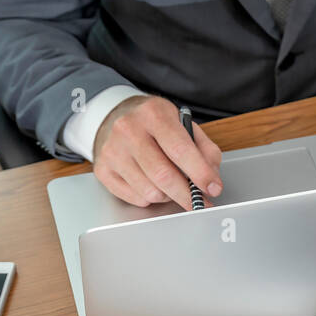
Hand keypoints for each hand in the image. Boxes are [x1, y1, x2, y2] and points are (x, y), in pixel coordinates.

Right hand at [92, 96, 223, 207]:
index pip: (180, 150)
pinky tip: (152, 184)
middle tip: (199, 202)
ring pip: (150, 191)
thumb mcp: (184, 126)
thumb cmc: (155, 124)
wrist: (116, 117)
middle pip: (163, 175)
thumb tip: (211, 179)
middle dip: (187, 195)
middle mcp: (128, 130)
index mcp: (153, 114)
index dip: (200, 174)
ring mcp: (112, 150)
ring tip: (171, 184)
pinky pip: (135, 198)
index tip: (213, 189)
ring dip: (168, 196)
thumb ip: (204, 150)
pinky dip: (150, 198)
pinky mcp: (103, 169)